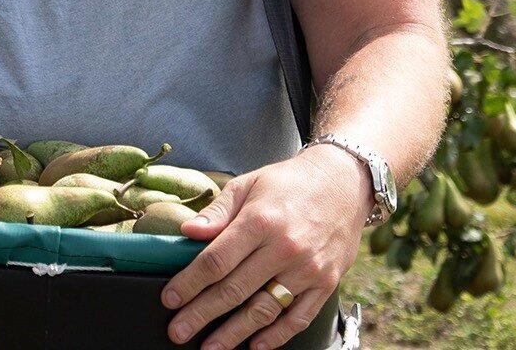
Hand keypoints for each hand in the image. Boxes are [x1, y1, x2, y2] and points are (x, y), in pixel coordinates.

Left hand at [159, 145, 369, 348]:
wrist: (345, 182)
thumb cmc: (289, 183)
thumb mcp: (248, 184)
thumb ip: (217, 212)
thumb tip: (187, 231)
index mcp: (260, 221)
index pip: (216, 260)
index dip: (189, 283)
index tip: (170, 299)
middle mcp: (284, 248)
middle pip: (234, 290)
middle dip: (201, 314)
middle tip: (178, 332)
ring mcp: (307, 268)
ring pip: (264, 309)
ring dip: (234, 333)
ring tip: (210, 348)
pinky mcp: (326, 283)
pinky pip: (299, 317)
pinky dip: (277, 336)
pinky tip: (255, 346)